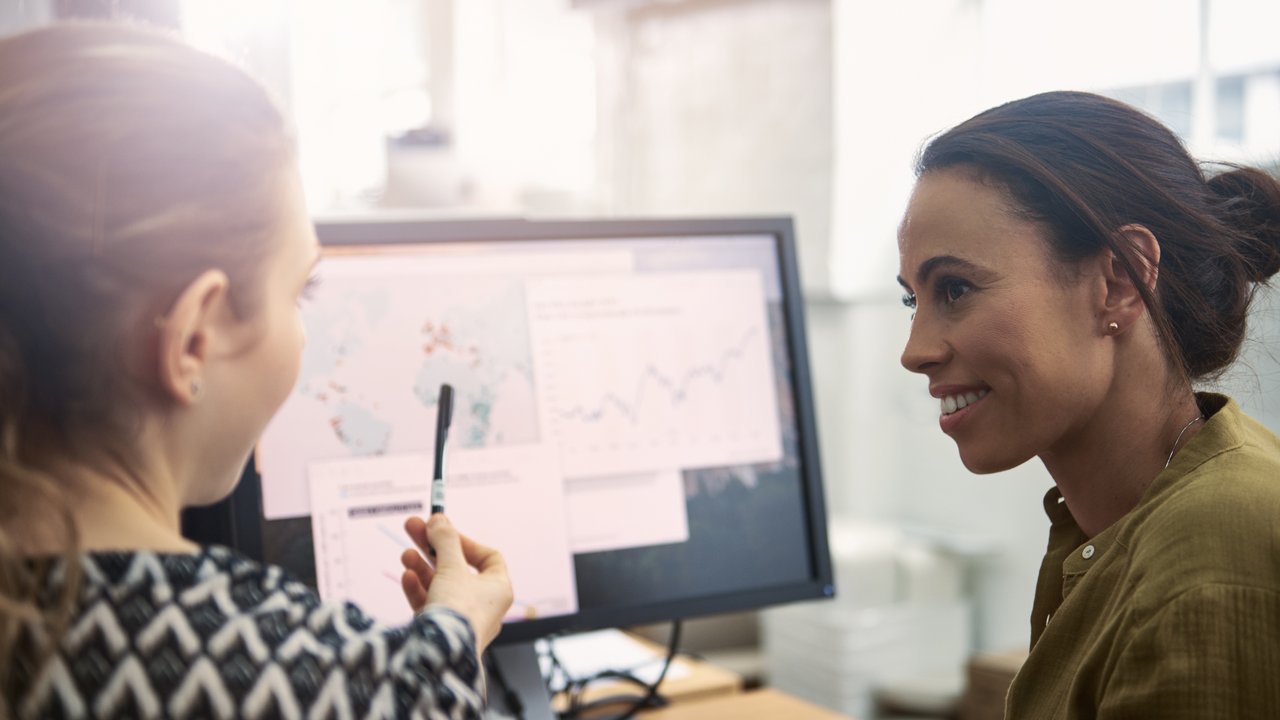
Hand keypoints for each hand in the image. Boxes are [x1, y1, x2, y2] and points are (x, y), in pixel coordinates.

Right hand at [401, 514, 512, 651]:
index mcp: (498, 588)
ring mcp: (462, 619)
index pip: (487, 557)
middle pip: (457, 567)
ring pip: (441, 586)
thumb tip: (439, 518)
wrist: (443, 655)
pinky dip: (418, 590)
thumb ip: (445, 541)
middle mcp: (483, 604)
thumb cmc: (458, 609)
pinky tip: (406, 577)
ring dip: (422, 567)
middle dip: (433, 548)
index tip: (443, 530)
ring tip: (405, 554)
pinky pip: (431, 605)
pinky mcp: (442, 632)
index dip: (465, 541)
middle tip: (412, 527)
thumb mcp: (452, 567)